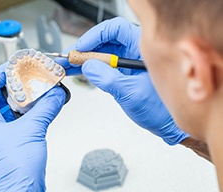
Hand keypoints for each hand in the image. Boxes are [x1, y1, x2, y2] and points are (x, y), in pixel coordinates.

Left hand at [0, 63, 65, 191]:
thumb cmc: (14, 169)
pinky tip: (41, 108)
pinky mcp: (9, 143)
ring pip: (9, 109)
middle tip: (30, 76)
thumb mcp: (32, 130)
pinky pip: (17, 121)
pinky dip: (28, 113)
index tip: (15, 65)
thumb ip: (46, 108)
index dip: (1, 72)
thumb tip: (56, 94)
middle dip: (16, 85)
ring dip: (23, 99)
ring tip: (37, 90)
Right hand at [57, 17, 188, 144]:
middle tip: (67, 58)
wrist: (165, 124)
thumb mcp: (132, 93)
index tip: (81, 48)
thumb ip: (109, 79)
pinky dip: (86, 68)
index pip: (116, 30)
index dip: (96, 36)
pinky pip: (100, 65)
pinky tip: (74, 70)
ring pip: (99, 53)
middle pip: (104, 40)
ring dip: (81, 59)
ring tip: (65, 65)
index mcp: (143, 48)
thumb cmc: (160, 109)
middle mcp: (133, 51)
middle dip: (83, 49)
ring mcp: (125, 62)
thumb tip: (88, 67)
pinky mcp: (119, 72)